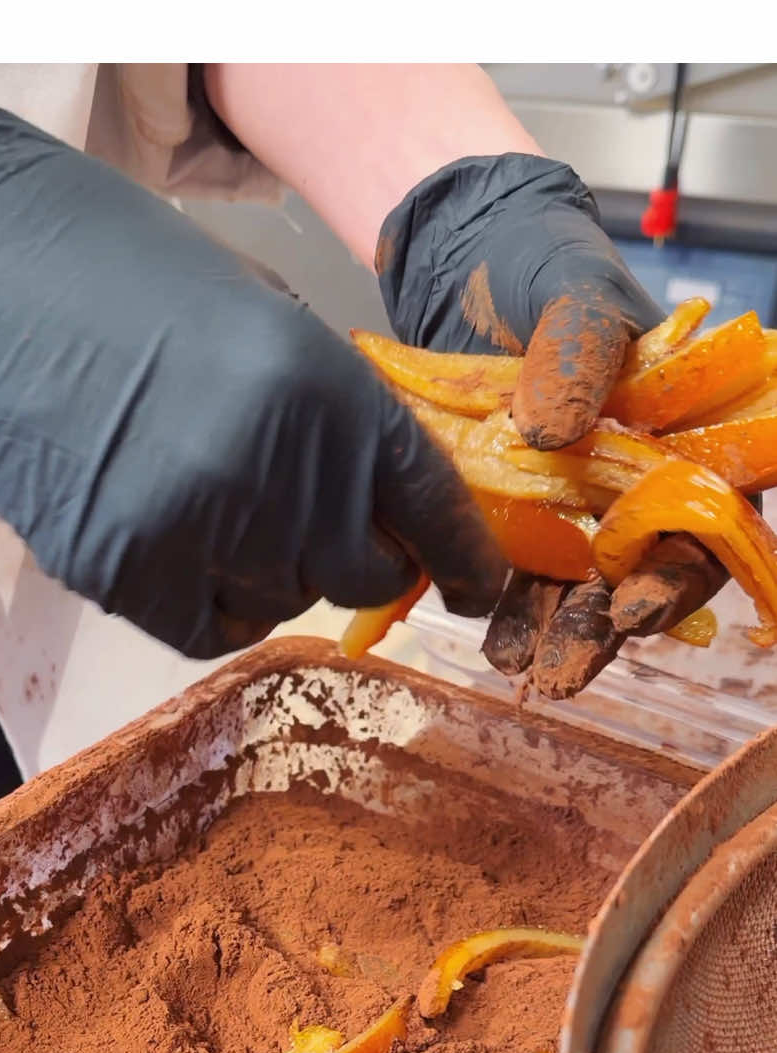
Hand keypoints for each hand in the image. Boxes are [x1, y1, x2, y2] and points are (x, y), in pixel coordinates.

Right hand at [0, 70, 503, 660]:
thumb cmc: (126, 278)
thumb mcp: (265, 321)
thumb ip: (334, 417)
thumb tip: (386, 506)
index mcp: (324, 389)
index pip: (427, 505)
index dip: (462, 558)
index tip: (478, 590)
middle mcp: (271, 470)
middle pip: (357, 573)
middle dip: (356, 561)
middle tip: (323, 533)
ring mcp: (191, 528)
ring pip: (281, 603)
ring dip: (272, 574)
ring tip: (220, 510)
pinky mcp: (118, 572)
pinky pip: (207, 631)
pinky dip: (213, 606)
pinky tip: (186, 554)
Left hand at [376, 154, 724, 696]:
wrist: (468, 264)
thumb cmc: (548, 266)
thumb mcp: (576, 293)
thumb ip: (580, 349)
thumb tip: (555, 429)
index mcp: (684, 438)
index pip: (703, 525)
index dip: (678, 577)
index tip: (636, 606)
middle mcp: (633, 484)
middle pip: (636, 575)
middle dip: (602, 628)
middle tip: (564, 667)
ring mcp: (570, 503)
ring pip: (572, 586)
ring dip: (548, 632)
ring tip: (517, 665)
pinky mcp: (508, 510)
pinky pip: (509, 567)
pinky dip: (497, 602)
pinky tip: (478, 630)